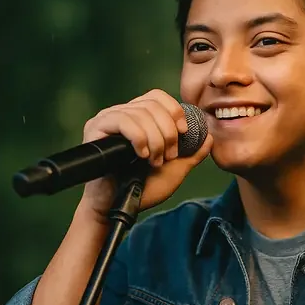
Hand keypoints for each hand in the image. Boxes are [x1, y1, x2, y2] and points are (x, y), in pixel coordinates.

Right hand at [79, 89, 212, 217]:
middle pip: (152, 104)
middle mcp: (121, 114)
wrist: (119, 207)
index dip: (174, 110)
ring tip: (154, 161)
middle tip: (168, 156)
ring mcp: (107, 119)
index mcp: (138, 118)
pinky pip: (123, 120)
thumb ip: (192, 153)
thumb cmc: (143, 189)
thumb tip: (209, 136)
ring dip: (155, 139)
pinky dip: (139, 138)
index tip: (183, 132)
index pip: (157, 97)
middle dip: (167, 131)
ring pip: (140, 113)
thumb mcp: (175, 169)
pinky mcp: (95, 128)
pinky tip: (142, 155)